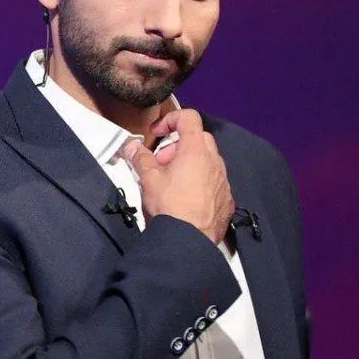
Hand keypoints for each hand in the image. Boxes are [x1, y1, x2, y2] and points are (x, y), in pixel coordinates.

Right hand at [120, 109, 233, 243]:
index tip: (157, 134)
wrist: (189, 241)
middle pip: (199, 138)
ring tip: (172, 182)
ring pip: (208, 161)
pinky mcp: (226, 198)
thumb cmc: (170, 206)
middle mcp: (214, 162)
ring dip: (190, 163)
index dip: (170, 119)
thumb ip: (140, 158)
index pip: (189, 118)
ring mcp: (223, 180)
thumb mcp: (149, 179)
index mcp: (195, 151)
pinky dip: (201, 182)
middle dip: (178, 145)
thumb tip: (131, 146)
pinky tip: (187, 198)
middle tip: (161, 162)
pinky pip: (214, 181)